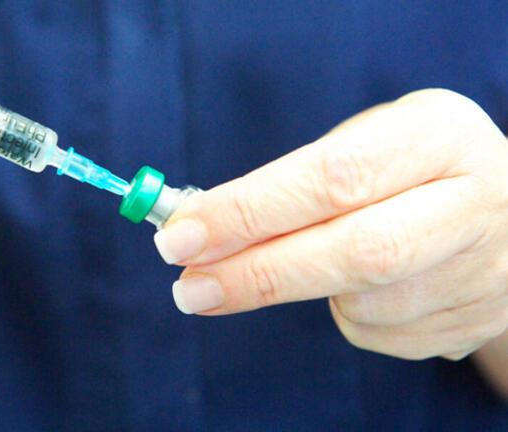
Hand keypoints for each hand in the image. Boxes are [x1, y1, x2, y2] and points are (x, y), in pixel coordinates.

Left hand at [155, 89, 507, 360]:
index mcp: (439, 136)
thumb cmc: (406, 170)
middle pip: (358, 252)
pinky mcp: (473, 322)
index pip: (331, 177)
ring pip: (363, 303)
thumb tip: (197, 228)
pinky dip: (344, 313)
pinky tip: (357, 285)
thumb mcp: (364, 143)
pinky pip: (377, 332)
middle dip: (257, 274)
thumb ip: (289, 180)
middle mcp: (476, 202)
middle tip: (188, 288)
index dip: (248, 211)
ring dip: (302, 290)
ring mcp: (484, 270)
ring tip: (301, 261)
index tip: (179, 236)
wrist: (505, 217)